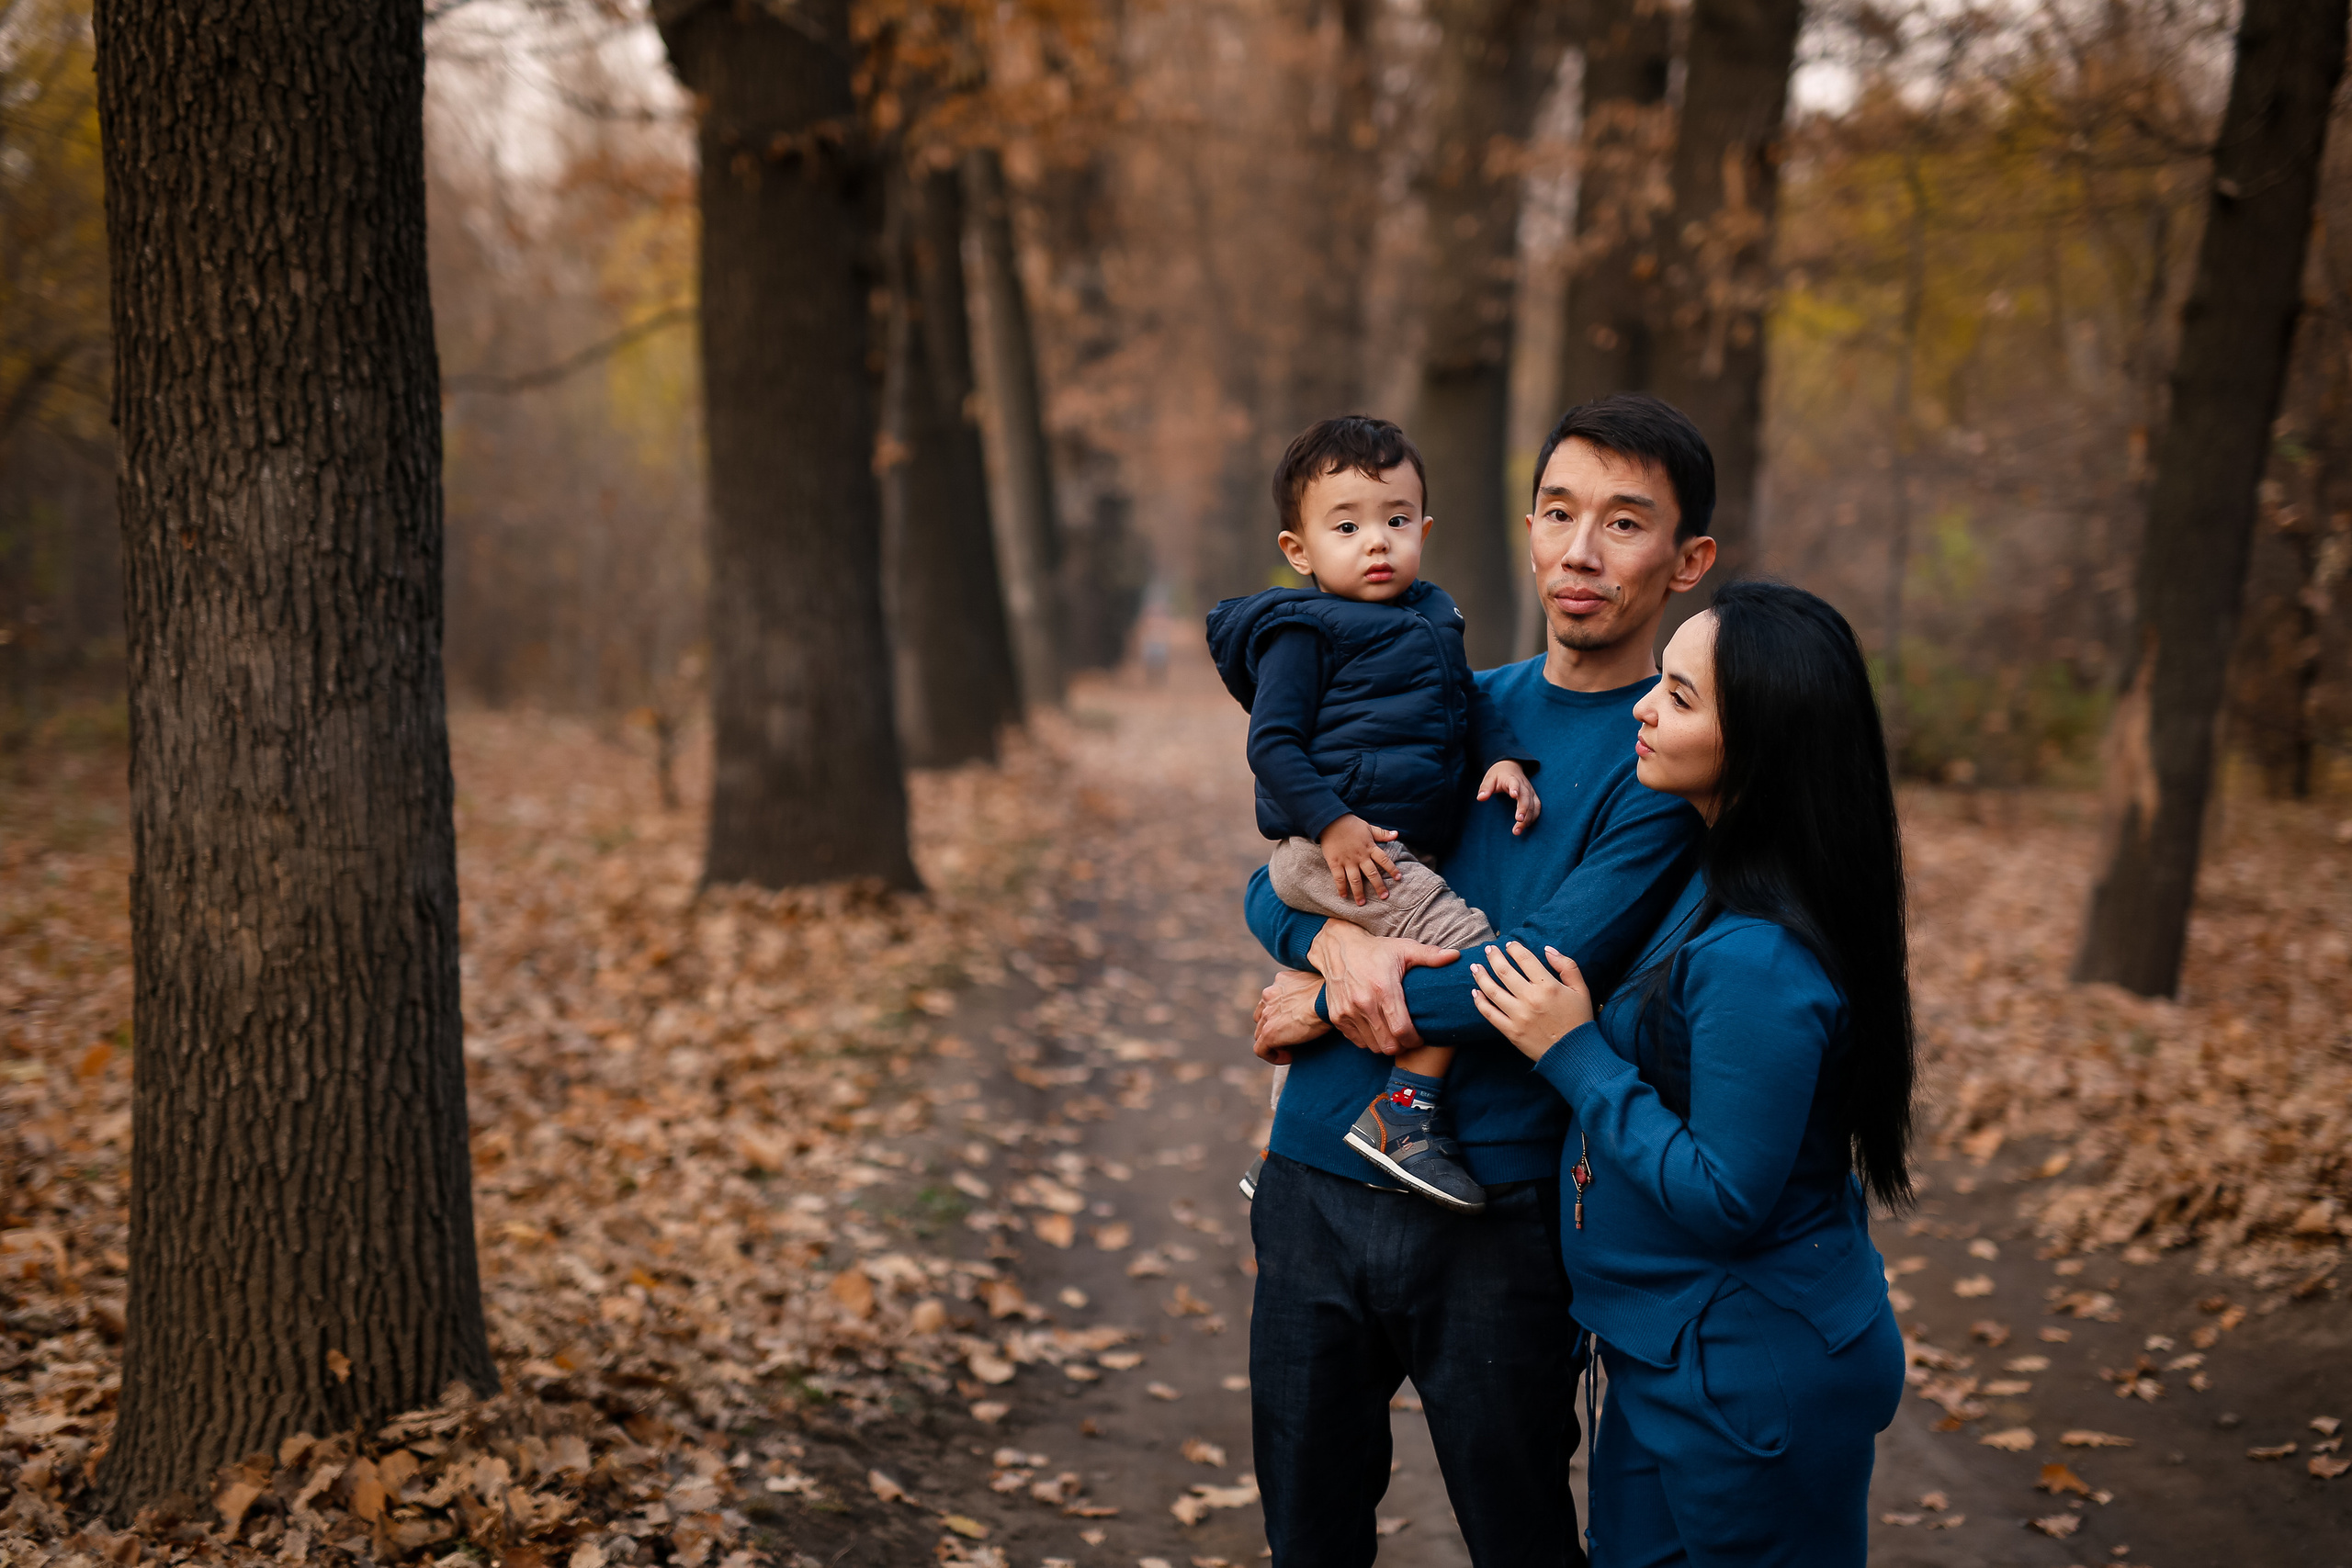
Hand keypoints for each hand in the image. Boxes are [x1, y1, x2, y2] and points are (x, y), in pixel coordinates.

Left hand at [1252, 968, 1327, 1062]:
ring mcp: (1267, 1014)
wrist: (1328, 1001)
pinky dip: (1273, 1057)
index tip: (1295, 1023)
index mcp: (1281, 981)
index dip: (1280, 1014)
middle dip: (1274, 1028)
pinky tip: (1290, 1058)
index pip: (1272, 1000)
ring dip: (1274, 1042)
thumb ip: (1312, 991)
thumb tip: (1321, 1001)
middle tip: (1293, 1037)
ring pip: (1260, 1033)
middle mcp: (1269, 995)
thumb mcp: (1320, 986)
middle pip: (1263, 1017)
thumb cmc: (1332, 993)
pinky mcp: (1269, 1032)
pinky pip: (1261, 1050)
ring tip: (1292, 1049)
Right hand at [1308, 920, 1458, 1056]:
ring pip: (1372, 1046)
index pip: (1402, 1030)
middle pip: (1388, 1044)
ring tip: (1394, 1035)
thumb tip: (1456, 956)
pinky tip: (1377, 1029)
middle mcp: (1364, 1003)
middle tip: (1409, 1038)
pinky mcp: (1337, 1016)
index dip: (1415, 1040)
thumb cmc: (1376, 950)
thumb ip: (1430, 955)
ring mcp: (1348, 1012)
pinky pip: (1357, 1041)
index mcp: (1383, 989)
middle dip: (1402, 1046)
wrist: (1338, 947)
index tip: (1420, 1037)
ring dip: (1386, 1045)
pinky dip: (1369, 1040)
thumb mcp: (1404, 949)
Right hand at [1317, 814, 1399, 905]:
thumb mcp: (1368, 827)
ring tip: (1362, 903)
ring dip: (1359, 892)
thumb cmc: (1350, 824)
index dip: (1392, 869)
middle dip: (1379, 886)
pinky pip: (1339, 878)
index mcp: (1370, 847)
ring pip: (1355, 880)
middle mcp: (1360, 856)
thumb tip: (1396, 834)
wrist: (1330, 820)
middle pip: (1372, 874)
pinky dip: (1341, 887)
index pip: (1384, 860)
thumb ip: (1382, 833)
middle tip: (1384, 897)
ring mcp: (1347, 861)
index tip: (1399, 878)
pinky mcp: (1335, 863)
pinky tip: (1343, 896)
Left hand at [1468, 942, 1592, 1062]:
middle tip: (1488, 949)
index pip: (1525, 959)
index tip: (1509, 945)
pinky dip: (1479, 1002)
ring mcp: (1518, 1016)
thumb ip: (1567, 966)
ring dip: (1481, 976)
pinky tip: (1475, 992)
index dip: (1514, 949)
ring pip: (1492, 991)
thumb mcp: (1581, 990)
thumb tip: (1548, 949)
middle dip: (1494, 957)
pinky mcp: (1511, 1032)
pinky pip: (1490, 1014)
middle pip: (1504, 971)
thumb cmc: (1579, 1020)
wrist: (1575, 1054)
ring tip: (1475, 967)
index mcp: (1548, 987)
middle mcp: (1531, 999)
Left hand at [1477, 762, 1541, 835]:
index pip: (1514, 783)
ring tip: (1518, 830)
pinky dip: (1533, 817)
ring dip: (1528, 818)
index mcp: (1512, 779)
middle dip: (1524, 809)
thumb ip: (1485, 788)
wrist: (1511, 766)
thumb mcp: (1489, 778)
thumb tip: (1480, 798)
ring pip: (1534, 804)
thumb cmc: (1498, 774)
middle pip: (1526, 797)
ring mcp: (1530, 791)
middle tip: (1518, 820)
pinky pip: (1537, 807)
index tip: (1514, 795)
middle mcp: (1523, 785)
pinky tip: (1525, 826)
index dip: (1515, 789)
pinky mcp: (1533, 797)